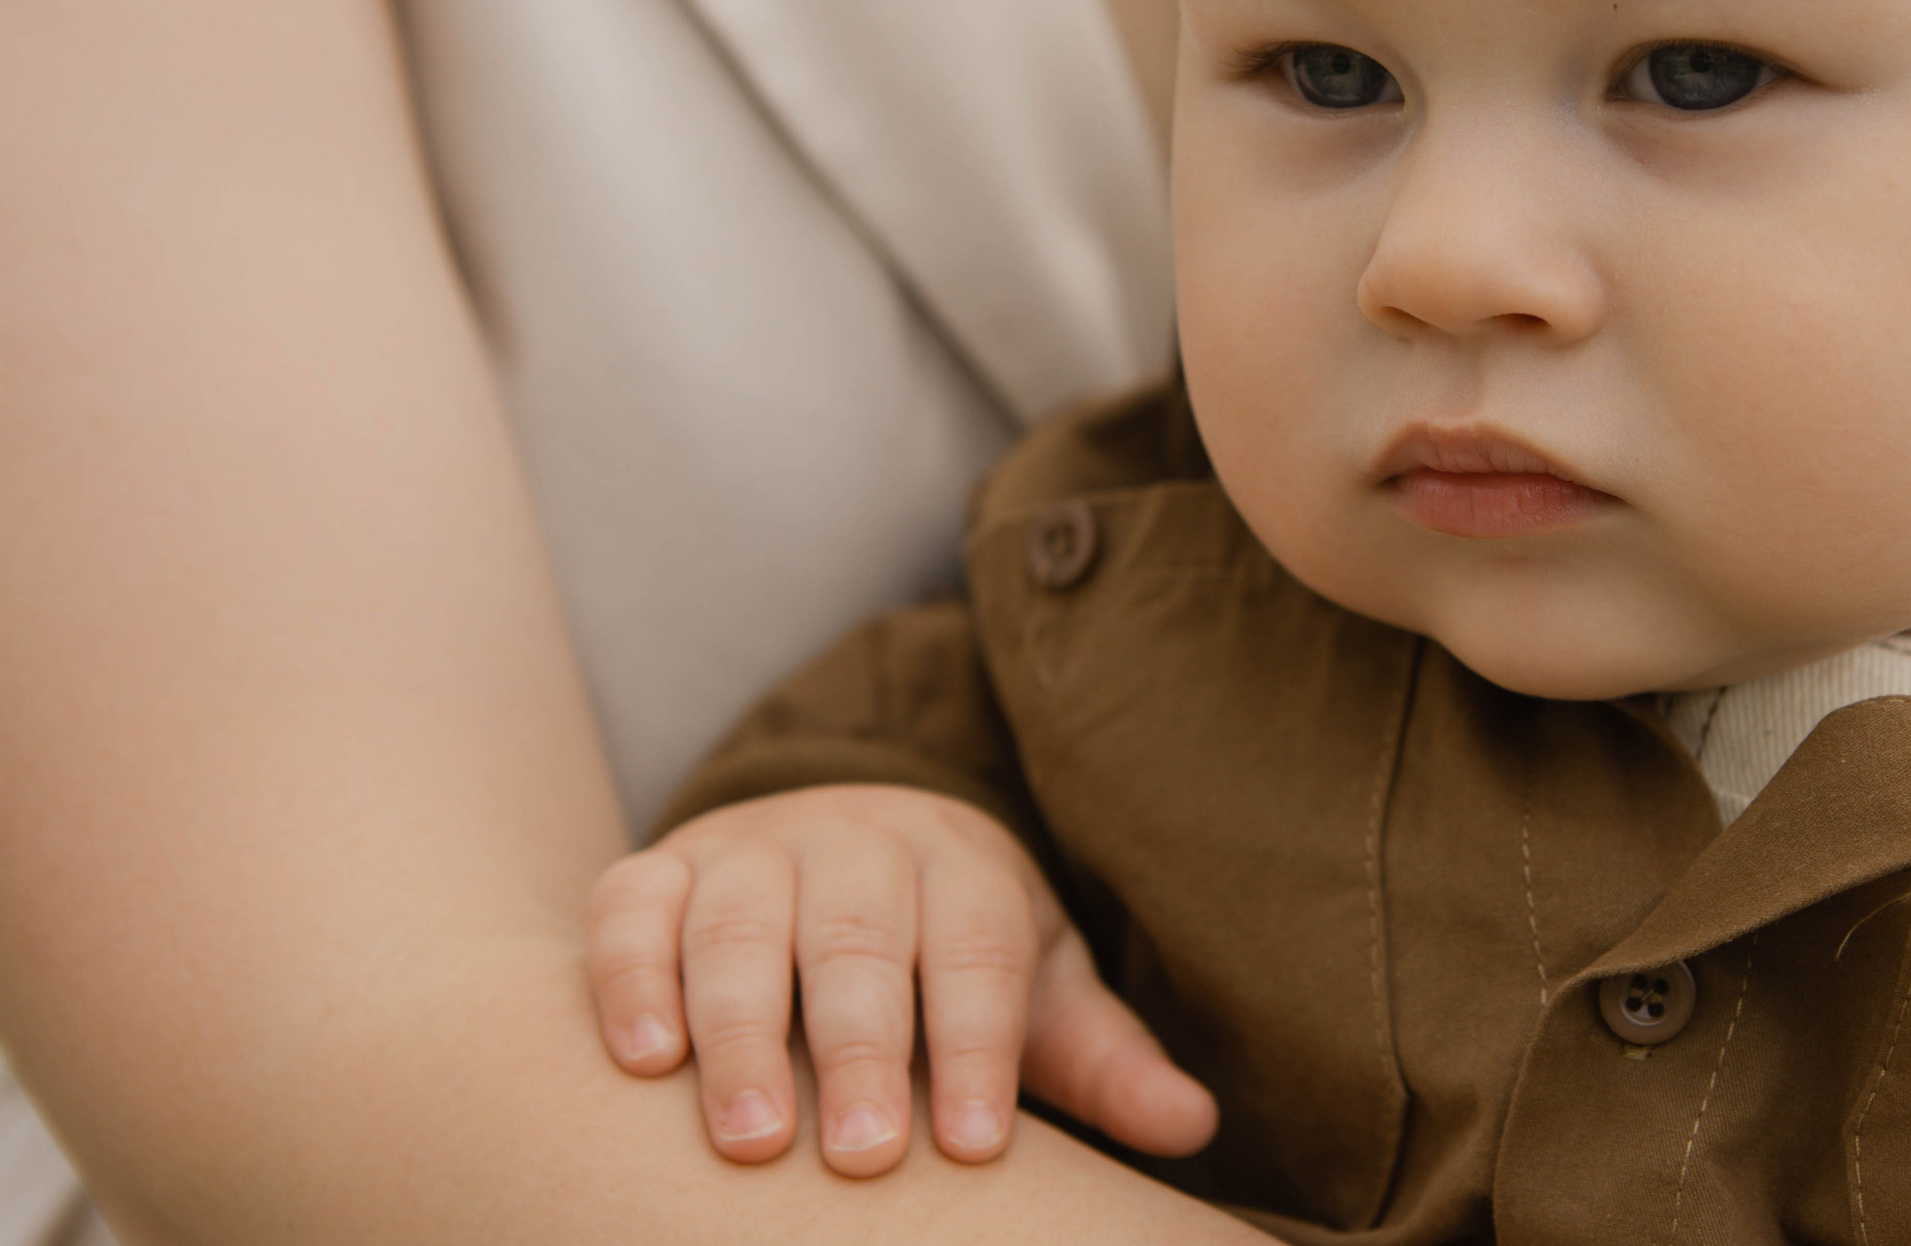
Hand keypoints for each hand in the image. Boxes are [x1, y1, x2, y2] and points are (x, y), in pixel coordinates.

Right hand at [585, 785, 1219, 1175]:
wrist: (843, 839)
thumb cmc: (950, 949)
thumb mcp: (1033, 987)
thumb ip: (1099, 1058)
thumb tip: (1193, 1126)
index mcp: (964, 864)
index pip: (977, 950)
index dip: (978, 1045)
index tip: (977, 1145)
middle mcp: (858, 840)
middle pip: (859, 939)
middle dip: (860, 1049)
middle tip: (863, 1157)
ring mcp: (752, 848)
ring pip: (742, 925)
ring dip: (741, 1031)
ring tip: (751, 1139)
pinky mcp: (660, 868)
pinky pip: (634, 909)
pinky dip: (632, 979)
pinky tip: (646, 1062)